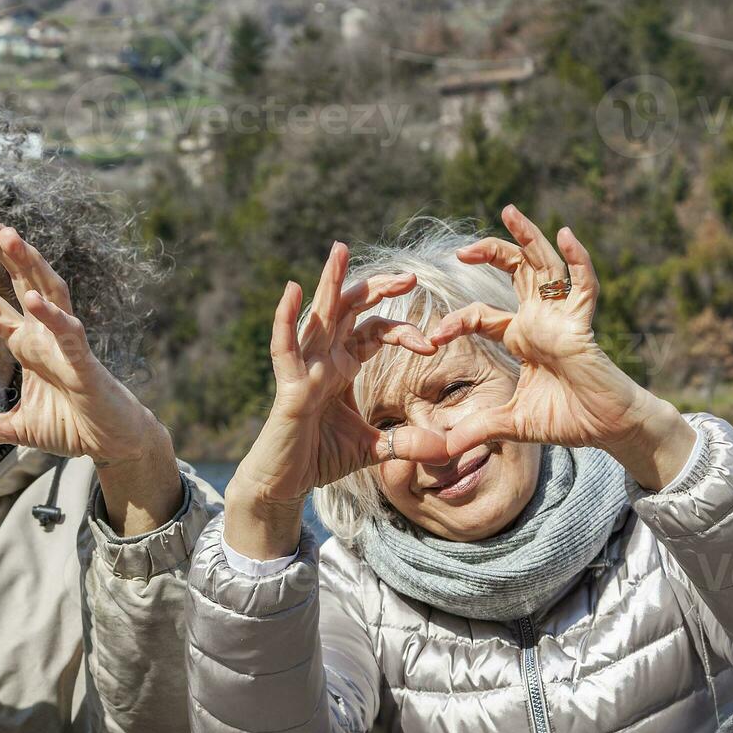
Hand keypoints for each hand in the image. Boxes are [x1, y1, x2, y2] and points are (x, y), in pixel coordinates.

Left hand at [0, 208, 181, 533]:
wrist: (114, 442)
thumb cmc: (74, 425)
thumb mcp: (17, 429)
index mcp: (26, 340)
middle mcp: (45, 330)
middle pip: (22, 276)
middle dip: (2, 244)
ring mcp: (66, 341)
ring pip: (48, 289)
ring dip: (29, 263)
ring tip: (10, 235)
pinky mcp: (85, 362)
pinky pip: (68, 332)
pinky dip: (51, 316)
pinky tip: (35, 300)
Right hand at [225, 242, 447, 558]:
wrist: (284, 483)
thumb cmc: (320, 458)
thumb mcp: (374, 448)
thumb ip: (408, 443)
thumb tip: (448, 448)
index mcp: (342, 366)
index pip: (374, 332)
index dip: (402, 330)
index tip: (432, 344)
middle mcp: (322, 358)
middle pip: (350, 311)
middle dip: (377, 289)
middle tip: (410, 275)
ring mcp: (303, 368)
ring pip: (318, 316)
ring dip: (330, 282)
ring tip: (340, 249)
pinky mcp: (288, 385)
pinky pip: (284, 347)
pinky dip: (286, 318)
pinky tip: (293, 289)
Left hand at [435, 204, 695, 488]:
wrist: (608, 430)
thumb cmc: (568, 420)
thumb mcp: (511, 423)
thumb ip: (477, 430)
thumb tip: (441, 450)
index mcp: (523, 337)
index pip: (482, 315)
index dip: (456, 321)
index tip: (432, 338)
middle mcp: (541, 320)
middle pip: (515, 272)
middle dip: (490, 253)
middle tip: (462, 248)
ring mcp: (563, 318)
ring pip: (545, 266)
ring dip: (528, 238)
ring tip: (508, 211)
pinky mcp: (583, 324)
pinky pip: (584, 284)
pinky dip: (578, 259)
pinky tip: (566, 234)